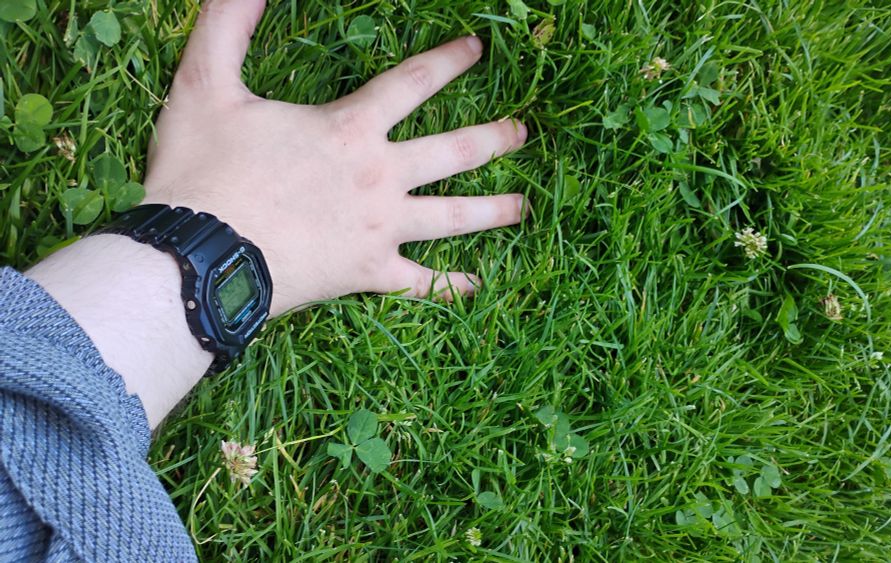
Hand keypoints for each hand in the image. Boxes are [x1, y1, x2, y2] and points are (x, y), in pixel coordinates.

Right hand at [143, 0, 527, 315]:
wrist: (198, 258)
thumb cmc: (200, 173)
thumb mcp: (204, 85)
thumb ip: (227, 25)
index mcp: (351, 129)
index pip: (413, 82)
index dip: (448, 61)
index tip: (478, 49)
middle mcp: (380, 177)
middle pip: (453, 152)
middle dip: (493, 139)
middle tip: (523, 133)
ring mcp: (381, 229)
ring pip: (452, 218)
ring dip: (493, 211)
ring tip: (524, 207)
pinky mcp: (368, 273)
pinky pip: (421, 282)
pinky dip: (450, 286)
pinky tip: (476, 285)